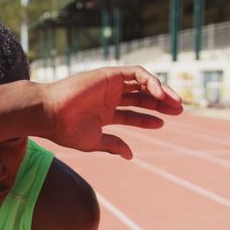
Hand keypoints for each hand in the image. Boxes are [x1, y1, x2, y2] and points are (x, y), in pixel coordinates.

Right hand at [42, 65, 182, 159]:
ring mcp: (109, 84)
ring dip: (161, 91)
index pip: (131, 113)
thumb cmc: (66, 129)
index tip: (163, 124)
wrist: (50, 114)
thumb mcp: (94, 141)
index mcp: (103, 112)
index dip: (148, 118)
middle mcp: (107, 96)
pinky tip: (160, 94)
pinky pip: (136, 73)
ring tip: (176, 103)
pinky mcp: (109, 74)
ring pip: (142, 83)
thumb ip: (113, 145)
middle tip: (179, 110)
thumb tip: (131, 155)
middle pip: (140, 96)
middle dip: (161, 103)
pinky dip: (151, 81)